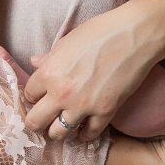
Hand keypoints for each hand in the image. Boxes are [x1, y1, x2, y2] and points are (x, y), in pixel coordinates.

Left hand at [20, 0, 164, 142]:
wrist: (137, 34)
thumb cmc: (102, 31)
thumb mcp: (68, 41)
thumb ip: (50, 58)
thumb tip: (35, 63)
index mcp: (48, 72)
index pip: (28, 95)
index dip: (35, 95)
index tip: (42, 96)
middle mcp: (61, 93)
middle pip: (35, 122)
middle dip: (38, 121)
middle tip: (46, 117)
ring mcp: (83, 105)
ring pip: (58, 133)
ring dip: (59, 131)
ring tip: (65, 125)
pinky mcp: (106, 111)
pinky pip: (89, 134)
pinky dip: (85, 134)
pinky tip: (85, 129)